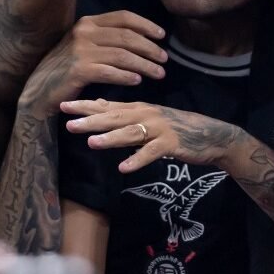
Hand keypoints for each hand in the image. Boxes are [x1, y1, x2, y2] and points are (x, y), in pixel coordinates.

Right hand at [20, 10, 168, 117]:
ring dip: (144, 65)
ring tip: (159, 73)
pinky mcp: (78, 70)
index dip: (145, 25)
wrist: (40, 88)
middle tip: (164, 59)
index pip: (123, 17)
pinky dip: (126, 76)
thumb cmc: (67, 67)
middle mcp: (84, 32)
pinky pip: (110, 72)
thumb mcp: (84, 45)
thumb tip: (141, 40)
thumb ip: (105, 38)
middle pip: (126, 36)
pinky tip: (137, 81)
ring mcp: (80, 51)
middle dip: (149, 48)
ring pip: (122, 55)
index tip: (162, 36)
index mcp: (87, 22)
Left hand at [62, 99, 245, 173]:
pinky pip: (151, 152)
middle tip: (68, 123)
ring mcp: (158, 128)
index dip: (85, 106)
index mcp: (137, 108)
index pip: (106, 105)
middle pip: (113, 117)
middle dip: (90, 120)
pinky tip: (123, 168)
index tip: (63, 105)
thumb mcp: (147, 120)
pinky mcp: (171, 143)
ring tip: (90, 143)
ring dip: (110, 138)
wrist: (210, 134)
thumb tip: (99, 112)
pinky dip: (137, 160)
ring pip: (130, 133)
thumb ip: (124, 117)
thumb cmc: (175, 128)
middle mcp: (145, 114)